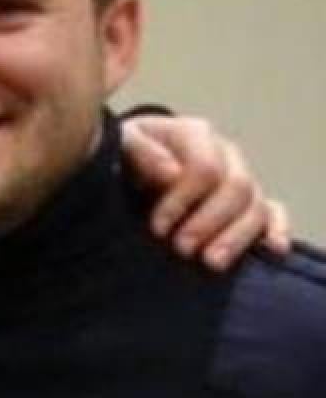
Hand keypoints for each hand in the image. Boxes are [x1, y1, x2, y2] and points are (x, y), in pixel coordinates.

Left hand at [120, 115, 290, 271]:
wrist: (129, 164)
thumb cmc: (124, 153)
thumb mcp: (122, 145)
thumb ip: (142, 152)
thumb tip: (172, 173)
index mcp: (195, 134)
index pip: (204, 169)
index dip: (182, 201)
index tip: (157, 228)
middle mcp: (226, 153)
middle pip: (237, 187)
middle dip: (209, 223)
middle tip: (182, 250)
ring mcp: (241, 177)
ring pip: (256, 206)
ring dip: (236, 237)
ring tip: (212, 262)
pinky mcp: (250, 202)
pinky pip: (274, 213)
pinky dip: (276, 231)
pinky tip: (272, 249)